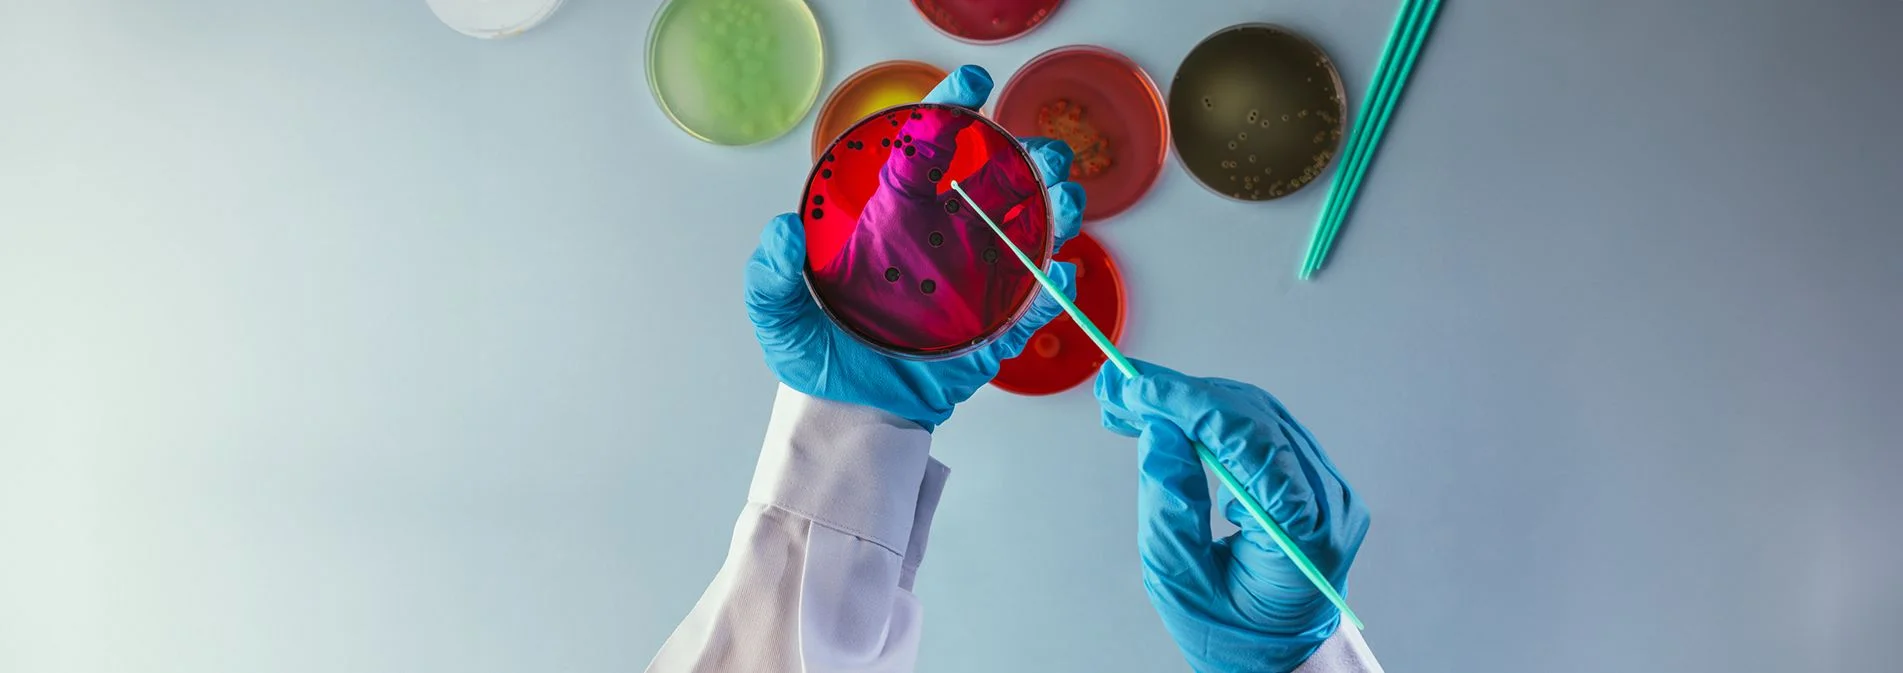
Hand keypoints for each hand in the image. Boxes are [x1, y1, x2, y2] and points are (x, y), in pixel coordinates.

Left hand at [745, 65, 1085, 429]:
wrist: (847, 412)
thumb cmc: (816, 354)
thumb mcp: (777, 309)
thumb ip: (773, 269)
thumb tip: (784, 231)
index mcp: (898, 218)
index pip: (929, 150)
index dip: (952, 111)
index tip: (974, 85)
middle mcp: (944, 239)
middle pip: (1000, 182)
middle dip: (1031, 157)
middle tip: (1045, 151)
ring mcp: (976, 280)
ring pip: (1030, 231)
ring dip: (1057, 210)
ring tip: (1066, 202)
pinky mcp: (995, 327)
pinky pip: (1036, 301)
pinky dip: (1054, 287)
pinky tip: (1056, 275)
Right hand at [1095, 360, 1370, 672]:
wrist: (1284, 657)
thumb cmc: (1236, 637)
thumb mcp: (1183, 585)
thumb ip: (1170, 509)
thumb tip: (1158, 434)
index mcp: (1303, 533)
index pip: (1248, 442)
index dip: (1187, 405)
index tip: (1136, 389)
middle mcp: (1328, 502)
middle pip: (1255, 418)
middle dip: (1182, 396)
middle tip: (1120, 389)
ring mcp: (1328, 490)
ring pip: (1258, 417)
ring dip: (1193, 403)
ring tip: (1134, 404)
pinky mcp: (1314, 484)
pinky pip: (1263, 434)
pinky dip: (1213, 423)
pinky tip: (1170, 422)